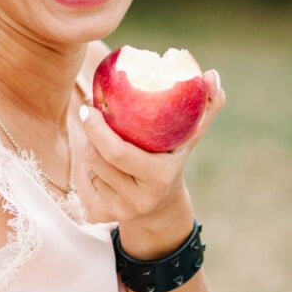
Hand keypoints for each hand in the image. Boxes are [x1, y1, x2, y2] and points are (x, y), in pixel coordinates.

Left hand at [77, 69, 225, 252]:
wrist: (162, 207)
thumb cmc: (173, 157)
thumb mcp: (191, 134)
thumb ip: (207, 104)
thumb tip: (211, 75)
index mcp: (161, 176)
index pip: (117, 152)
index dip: (96, 129)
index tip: (89, 108)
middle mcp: (140, 200)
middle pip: (97, 158)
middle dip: (92, 135)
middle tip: (92, 117)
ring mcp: (119, 211)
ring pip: (88, 168)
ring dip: (89, 149)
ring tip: (101, 140)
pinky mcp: (100, 217)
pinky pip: (80, 183)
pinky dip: (85, 169)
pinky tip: (98, 164)